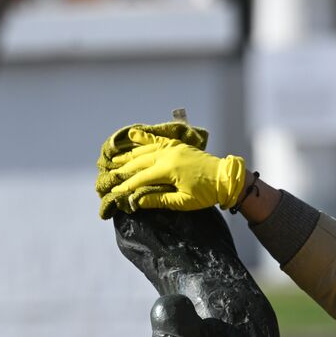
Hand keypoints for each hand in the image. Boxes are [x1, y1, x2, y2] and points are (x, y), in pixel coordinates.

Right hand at [97, 141, 247, 218]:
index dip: (127, 185)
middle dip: (123, 169)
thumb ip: (158, 199)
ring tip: (115, 158)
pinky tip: (134, 134)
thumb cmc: (205, 193)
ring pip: (146, 150)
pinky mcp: (178, 145)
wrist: (225, 178)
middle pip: (139, 161)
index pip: (140, 177)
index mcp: (168, 169)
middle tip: (110, 175)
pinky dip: (145, 138)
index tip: (115, 190)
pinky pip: (158, 140)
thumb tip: (136, 201)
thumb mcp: (182, 201)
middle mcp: (167, 155)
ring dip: (129, 154)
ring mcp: (173, 148)